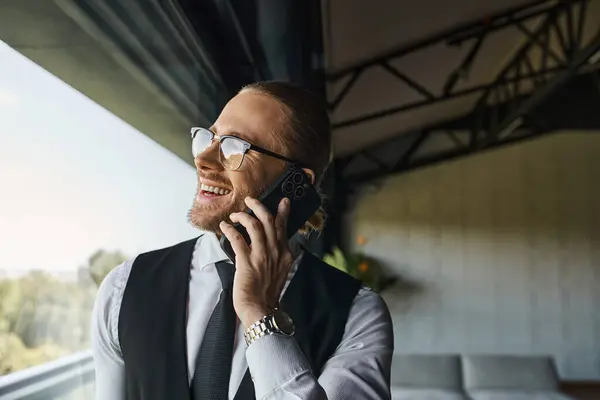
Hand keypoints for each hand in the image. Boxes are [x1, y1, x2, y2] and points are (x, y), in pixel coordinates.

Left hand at [219, 196, 293, 327]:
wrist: (261, 309)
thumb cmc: (268, 293)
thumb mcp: (281, 271)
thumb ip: (278, 255)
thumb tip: (271, 243)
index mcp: (286, 254)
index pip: (283, 227)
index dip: (282, 212)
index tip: (283, 201)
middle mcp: (276, 252)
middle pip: (269, 221)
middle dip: (259, 206)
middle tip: (251, 200)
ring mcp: (262, 256)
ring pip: (254, 225)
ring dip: (243, 216)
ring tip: (235, 215)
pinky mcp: (247, 262)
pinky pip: (237, 238)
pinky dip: (230, 230)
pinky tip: (224, 226)